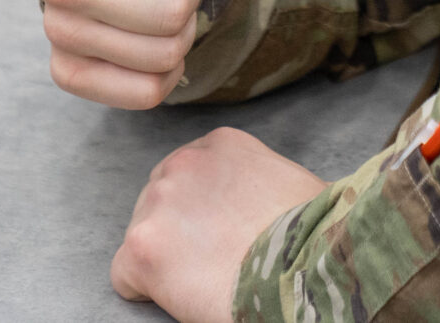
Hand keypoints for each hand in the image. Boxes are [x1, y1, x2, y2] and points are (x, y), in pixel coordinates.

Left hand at [110, 129, 326, 322]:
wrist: (305, 269)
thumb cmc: (314, 235)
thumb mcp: (291, 182)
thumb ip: (261, 179)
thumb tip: (264, 203)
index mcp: (221, 144)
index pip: (190, 174)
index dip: (203, 211)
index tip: (221, 232)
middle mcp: (183, 162)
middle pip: (159, 201)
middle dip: (178, 230)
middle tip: (210, 260)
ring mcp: (159, 202)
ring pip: (142, 235)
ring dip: (164, 258)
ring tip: (203, 278)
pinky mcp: (142, 246)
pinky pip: (125, 276)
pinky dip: (146, 291)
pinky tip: (181, 295)